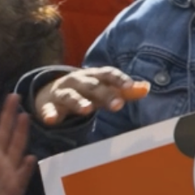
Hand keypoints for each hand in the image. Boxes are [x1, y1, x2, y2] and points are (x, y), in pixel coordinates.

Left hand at [0, 90, 36, 194]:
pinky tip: (29, 158)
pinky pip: (22, 174)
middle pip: (4, 131)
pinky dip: (26, 167)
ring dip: (20, 134)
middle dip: (7, 114)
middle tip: (12, 95)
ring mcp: (9, 168)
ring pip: (16, 147)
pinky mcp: (16, 184)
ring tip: (23, 117)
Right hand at [33, 66, 148, 123]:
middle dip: (105, 94)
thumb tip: (146, 87)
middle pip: (91, 86)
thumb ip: (124, 90)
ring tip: (87, 110)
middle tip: (118, 105)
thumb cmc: (84, 91)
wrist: (48, 92)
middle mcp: (77, 81)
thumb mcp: (103, 88)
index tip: (130, 87)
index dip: (118, 80)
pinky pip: (48, 109)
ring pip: (70, 96)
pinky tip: (51, 120)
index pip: (107, 74)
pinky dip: (49, 114)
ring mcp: (61, 93)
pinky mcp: (48, 105)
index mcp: (93, 76)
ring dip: (78, 102)